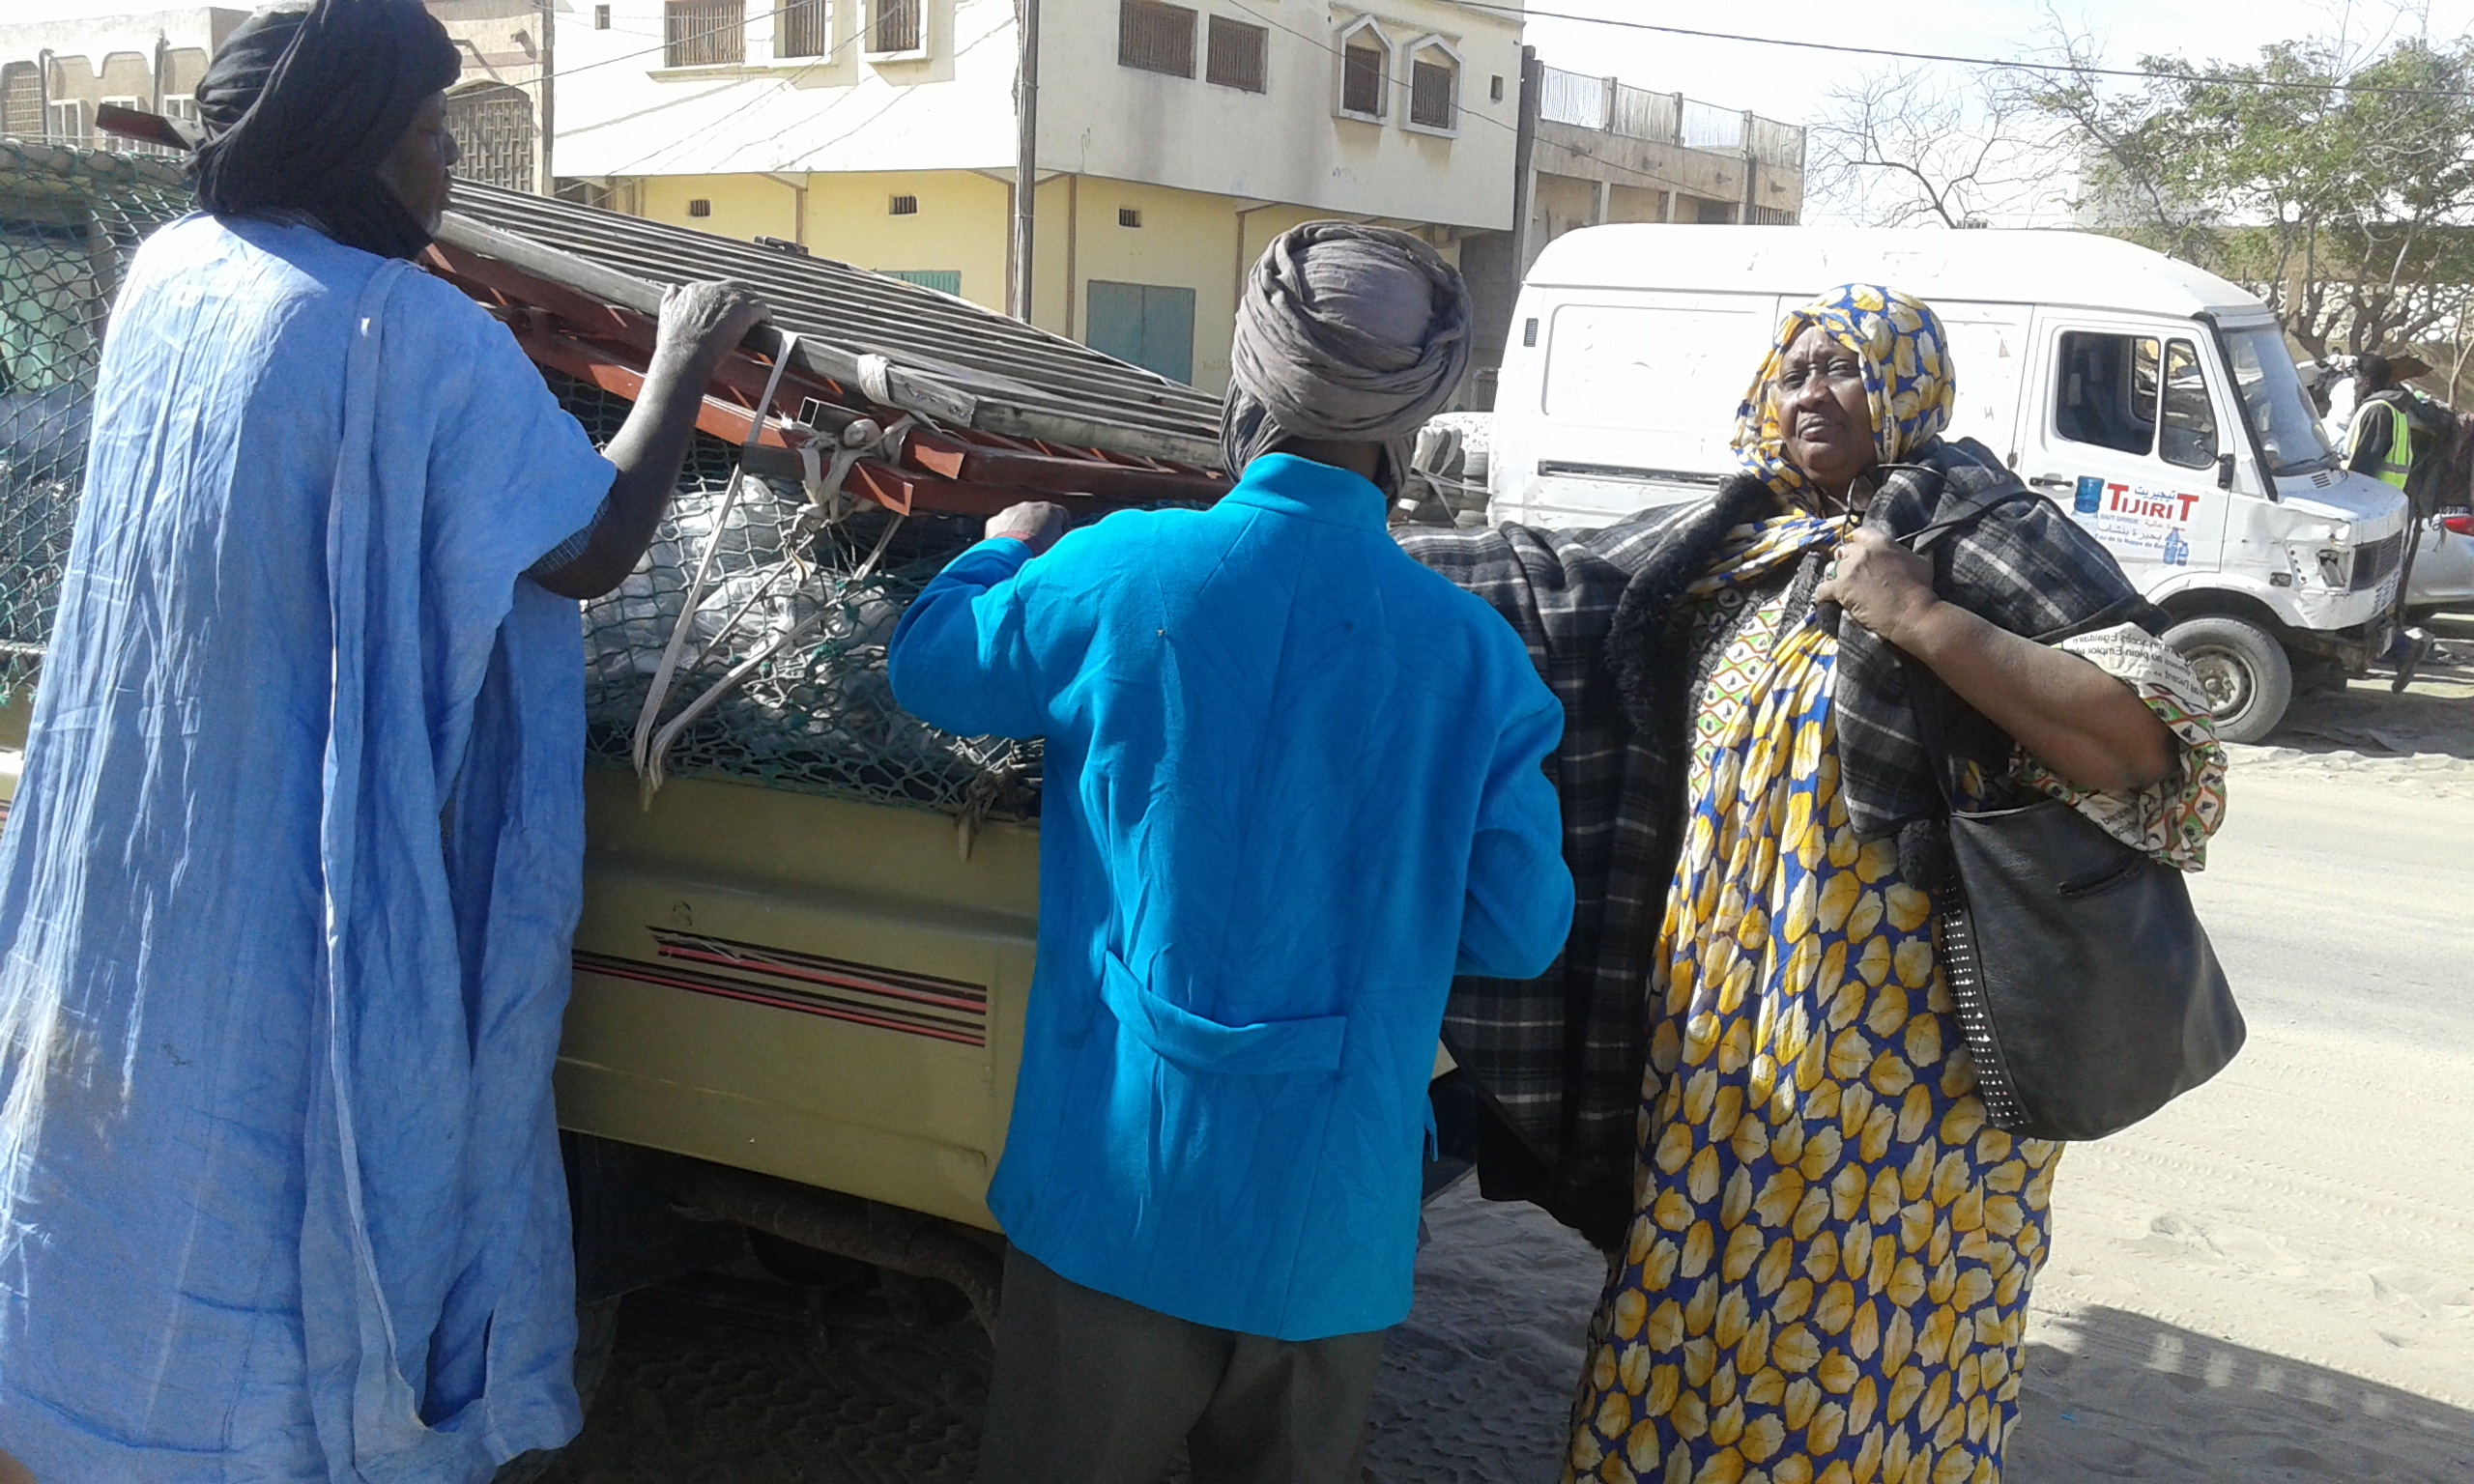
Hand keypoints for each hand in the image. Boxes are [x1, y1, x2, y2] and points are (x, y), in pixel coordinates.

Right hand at [653, 280, 769, 372]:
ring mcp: (729, 298)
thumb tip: (673, 287)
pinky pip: (761, 308)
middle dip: (744, 297)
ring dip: (756, 306)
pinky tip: (767, 323)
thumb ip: (670, 299)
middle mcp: (713, 289)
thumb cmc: (674, 342)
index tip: (728, 311)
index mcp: (695, 290)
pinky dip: (765, 315)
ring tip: (761, 318)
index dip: (724, 299)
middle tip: (749, 312)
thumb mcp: (666, 314)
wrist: (685, 354)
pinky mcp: (744, 310)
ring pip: (751, 296)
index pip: (716, 288)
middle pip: (736, 287)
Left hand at [986, 501, 1068, 555]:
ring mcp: (1010, 512)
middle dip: (1038, 528)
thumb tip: (1067, 538)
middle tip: (1038, 547)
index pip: (1061, 516)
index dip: (1061, 529)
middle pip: (1037, 516)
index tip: (1058, 542)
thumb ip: (1064, 538)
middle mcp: (1029, 505)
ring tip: (1021, 550)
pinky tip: (1007, 550)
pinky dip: (1003, 536)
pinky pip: (1001, 527)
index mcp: (1050, 510)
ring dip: (1020, 530)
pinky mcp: (994, 521)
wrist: (1013, 557)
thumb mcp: (1060, 546)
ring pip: (1018, 519)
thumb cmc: (1042, 552)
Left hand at [1813, 527, 1941, 648]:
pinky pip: (1822, 589)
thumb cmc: (1920, 588)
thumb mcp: (1920, 562)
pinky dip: (1822, 595)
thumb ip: (1908, 553)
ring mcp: (1849, 570)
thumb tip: (1923, 547)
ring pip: (1832, 569)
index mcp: (1880, 542)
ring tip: (1842, 588)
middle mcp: (1861, 552)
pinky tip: (1825, 599)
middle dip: (1847, 562)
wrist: (1913, 613)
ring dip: (1837, 578)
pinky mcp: (1840, 589)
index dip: (1857, 544)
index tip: (1859, 553)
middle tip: (1853, 575)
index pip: (1859, 534)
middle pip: (1844, 552)